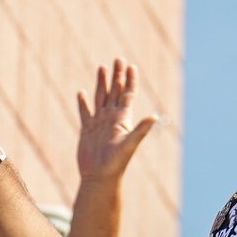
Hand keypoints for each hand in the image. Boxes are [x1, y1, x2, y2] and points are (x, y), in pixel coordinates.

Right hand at [76, 60, 156, 182]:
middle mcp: (112, 118)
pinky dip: (83, 103)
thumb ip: (141, 130)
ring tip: (102, 67)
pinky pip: (85, 112)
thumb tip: (155, 117)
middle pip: (115, 92)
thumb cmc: (116, 163)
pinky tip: (81, 93)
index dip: (130, 80)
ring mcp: (99, 123)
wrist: (99, 177)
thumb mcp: (129, 145)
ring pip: (100, 97)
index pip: (128, 95)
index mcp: (123, 119)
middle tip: (119, 59)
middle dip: (117, 76)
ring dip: (102, 83)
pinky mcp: (87, 129)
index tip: (131, 66)